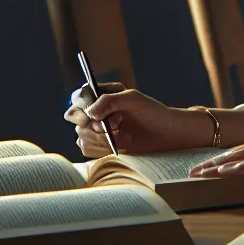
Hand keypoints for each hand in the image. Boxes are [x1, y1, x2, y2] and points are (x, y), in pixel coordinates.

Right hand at [63, 84, 207, 158]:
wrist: (166, 134)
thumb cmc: (153, 112)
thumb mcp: (133, 99)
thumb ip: (110, 101)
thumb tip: (90, 113)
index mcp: (102, 95)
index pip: (79, 97)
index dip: (80, 107)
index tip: (92, 115)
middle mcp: (96, 111)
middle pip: (77, 120)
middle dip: (96, 126)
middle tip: (116, 126)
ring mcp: (97, 129)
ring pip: (82, 136)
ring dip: (102, 139)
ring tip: (124, 136)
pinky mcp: (100, 145)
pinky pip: (87, 149)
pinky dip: (102, 149)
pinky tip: (120, 146)